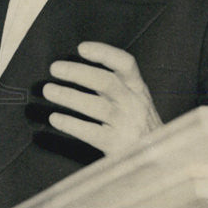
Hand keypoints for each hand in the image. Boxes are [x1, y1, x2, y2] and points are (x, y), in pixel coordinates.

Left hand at [43, 41, 161, 155]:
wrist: (160, 159)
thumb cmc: (138, 125)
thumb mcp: (134, 100)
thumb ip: (113, 85)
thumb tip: (73, 69)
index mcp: (138, 89)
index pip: (126, 64)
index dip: (104, 53)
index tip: (81, 48)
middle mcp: (135, 104)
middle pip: (106, 82)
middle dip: (78, 72)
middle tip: (55, 68)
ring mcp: (127, 125)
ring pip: (96, 106)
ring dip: (69, 96)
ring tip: (48, 90)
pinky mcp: (118, 146)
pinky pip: (90, 132)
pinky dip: (71, 124)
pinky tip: (55, 118)